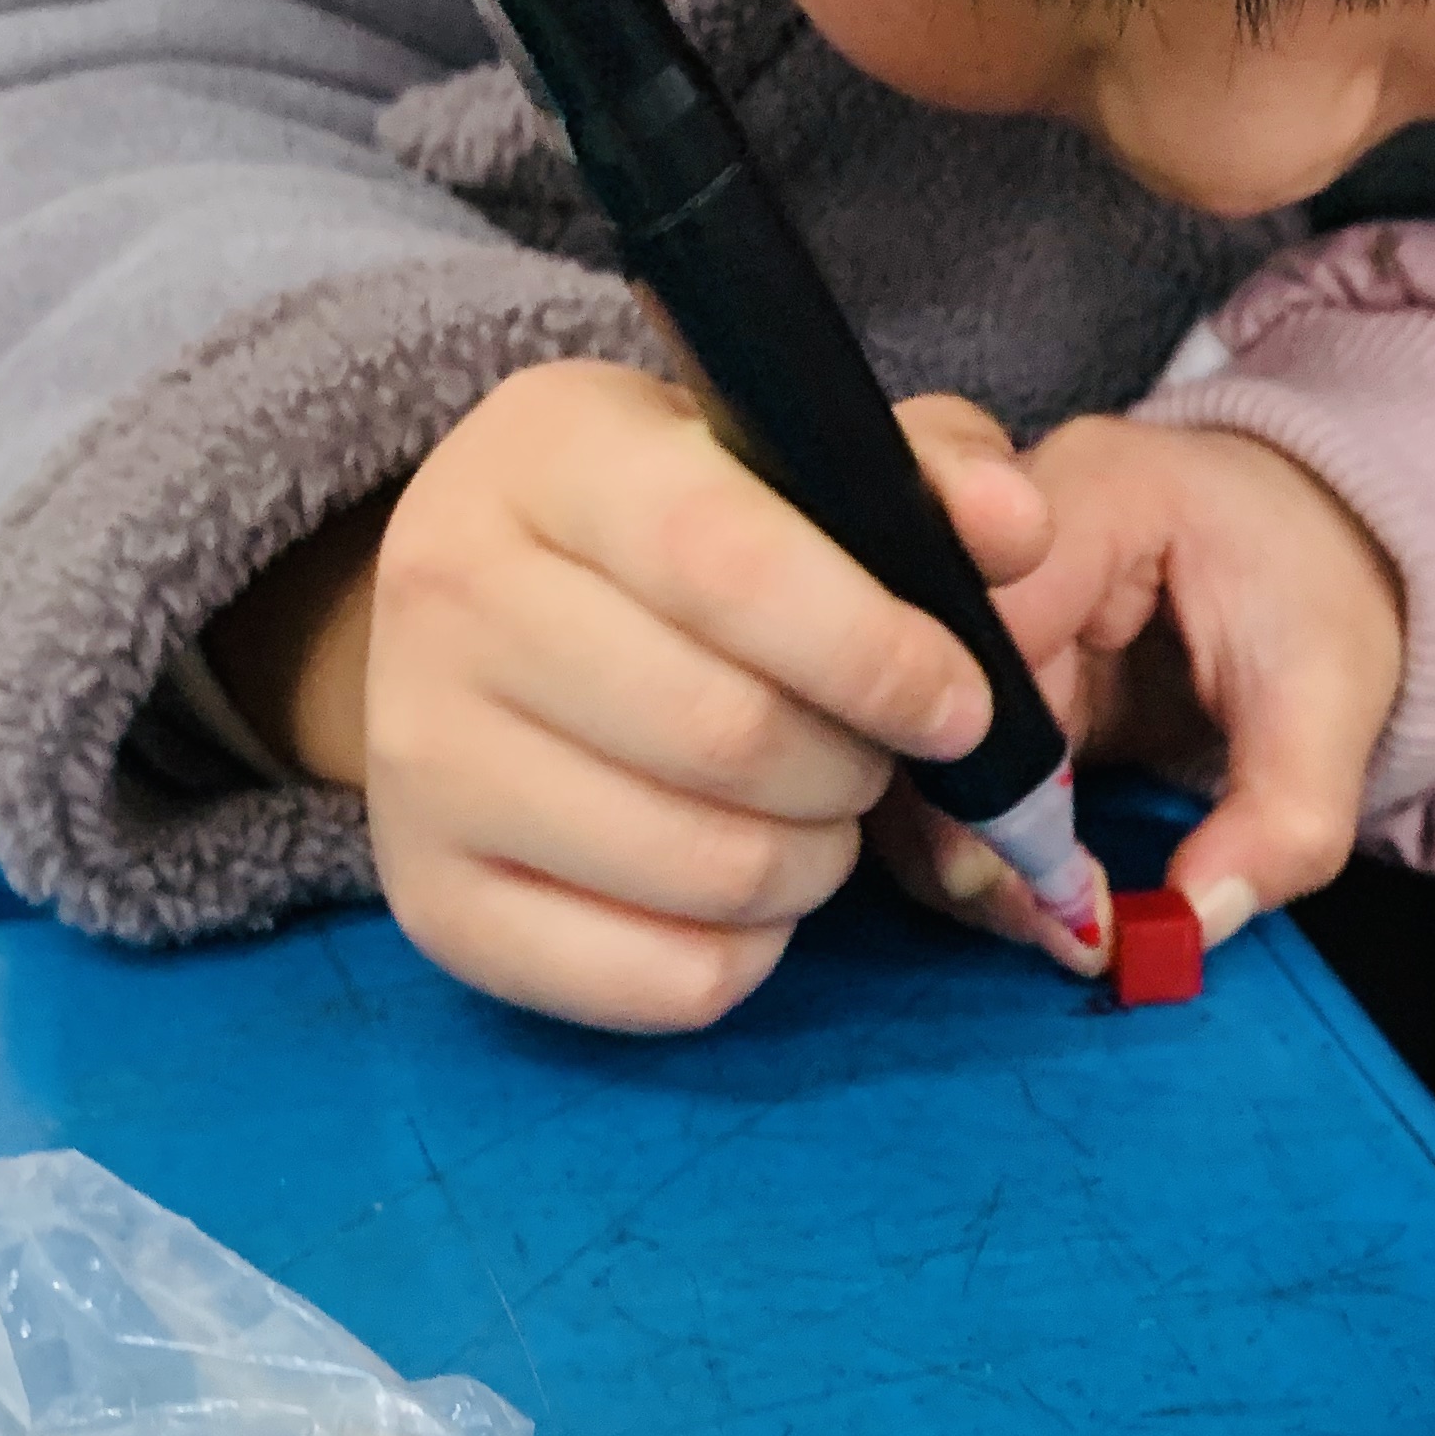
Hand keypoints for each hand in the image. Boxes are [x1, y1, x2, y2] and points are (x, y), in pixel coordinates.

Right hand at [340, 359, 1079, 1030]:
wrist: (472, 621)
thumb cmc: (668, 532)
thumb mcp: (780, 457)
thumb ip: (921, 471)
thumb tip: (1014, 531)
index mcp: (548, 455)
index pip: (725, 562)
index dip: (875, 651)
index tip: (963, 704)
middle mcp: (448, 597)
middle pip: (723, 734)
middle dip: (852, 768)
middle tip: (872, 756)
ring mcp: (420, 760)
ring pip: (705, 870)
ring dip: (814, 862)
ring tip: (813, 815)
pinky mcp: (430, 902)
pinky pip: (662, 980)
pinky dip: (751, 953)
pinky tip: (743, 890)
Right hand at [878, 416, 1402, 951]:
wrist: (1311, 545)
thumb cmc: (1315, 592)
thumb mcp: (1331, 698)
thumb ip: (1283, 814)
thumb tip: (1192, 919)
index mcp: (1094, 493)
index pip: (991, 619)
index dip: (1000, 761)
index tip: (1054, 879)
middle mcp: (996, 532)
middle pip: (923, 682)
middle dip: (972, 828)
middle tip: (1049, 924)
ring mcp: (966, 598)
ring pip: (902, 734)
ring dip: (958, 850)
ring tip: (1049, 926)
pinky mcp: (961, 665)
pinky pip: (926, 761)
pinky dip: (967, 844)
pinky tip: (1030, 899)